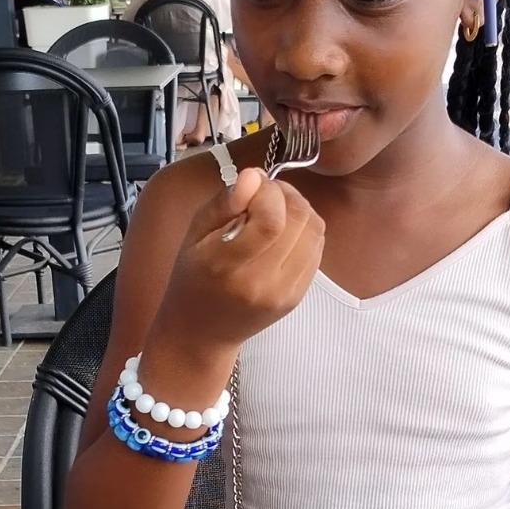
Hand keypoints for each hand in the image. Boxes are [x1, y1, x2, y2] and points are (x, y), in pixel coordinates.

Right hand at [155, 167, 324, 350]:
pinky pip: (317, 249)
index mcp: (226, 267)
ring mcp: (284, 293)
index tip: (252, 184)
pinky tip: (282, 232)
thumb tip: (253, 176)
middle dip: (286, 194)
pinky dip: (304, 230)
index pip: (270, 220)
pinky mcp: (298, 296)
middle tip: (265, 193)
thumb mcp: (193, 236)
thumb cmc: (192, 279)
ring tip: (274, 210)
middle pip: (299, 221)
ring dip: (298, 209)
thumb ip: (223, 204)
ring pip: (314, 231)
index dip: (268, 191)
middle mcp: (260, 284)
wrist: (202, 333)